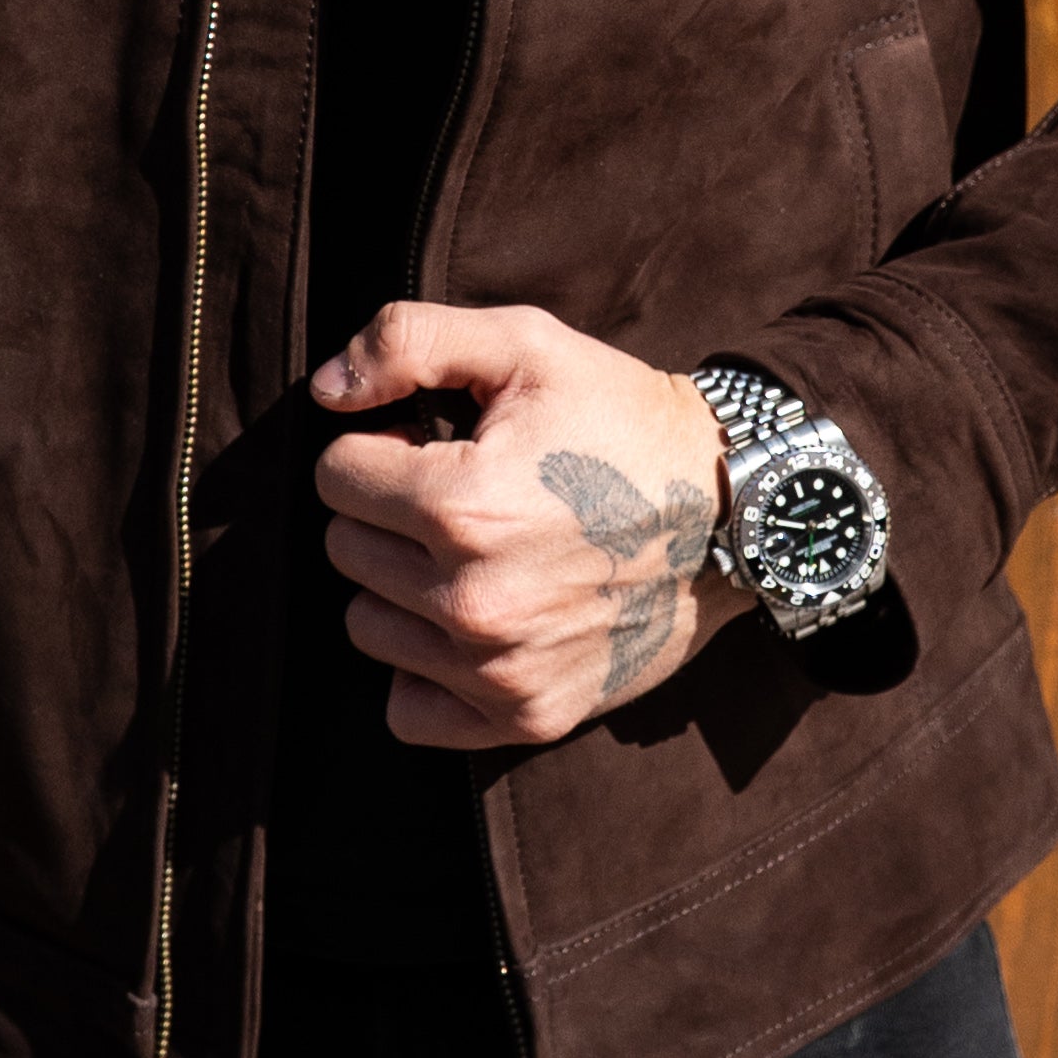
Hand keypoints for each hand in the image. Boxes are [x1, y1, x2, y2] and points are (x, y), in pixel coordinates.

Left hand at [310, 302, 751, 748]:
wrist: (732, 512)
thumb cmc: (621, 418)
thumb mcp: (525, 345)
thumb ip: (409, 342)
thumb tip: (325, 389)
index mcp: (460, 504)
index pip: (335, 475)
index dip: (380, 446)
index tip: (434, 443)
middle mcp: (472, 599)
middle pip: (346, 549)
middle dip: (388, 513)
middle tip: (461, 495)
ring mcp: (497, 669)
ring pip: (366, 626)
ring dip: (400, 588)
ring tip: (472, 553)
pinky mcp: (524, 716)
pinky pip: (408, 711)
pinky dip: (425, 669)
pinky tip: (474, 620)